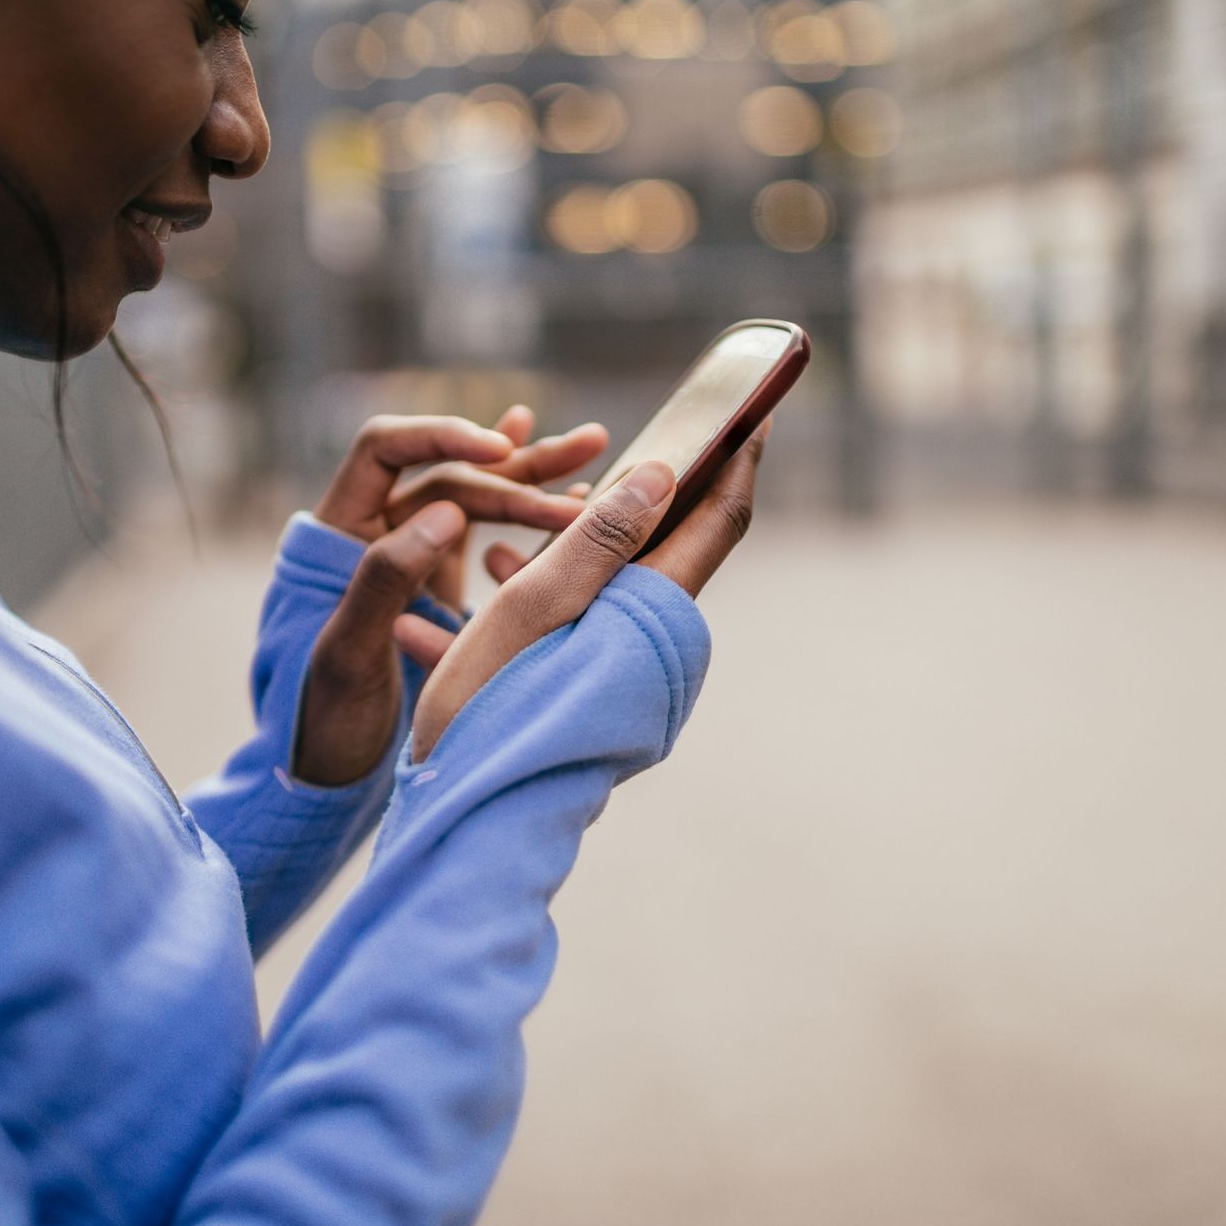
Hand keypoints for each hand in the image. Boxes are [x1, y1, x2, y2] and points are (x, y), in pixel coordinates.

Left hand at [293, 408, 610, 785]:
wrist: (318, 774)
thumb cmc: (319, 716)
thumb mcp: (349, 651)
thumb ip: (386, 578)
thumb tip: (447, 510)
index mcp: (339, 530)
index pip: (387, 447)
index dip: (442, 434)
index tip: (501, 450)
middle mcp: (376, 532)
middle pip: (450, 470)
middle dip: (519, 460)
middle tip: (589, 445)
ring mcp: (412, 559)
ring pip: (479, 499)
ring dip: (535, 477)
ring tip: (597, 447)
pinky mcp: (440, 589)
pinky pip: (489, 539)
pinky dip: (530, 519)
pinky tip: (575, 499)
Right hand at [394, 423, 768, 761]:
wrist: (473, 819)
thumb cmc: (495, 709)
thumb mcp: (535, 607)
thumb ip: (599, 538)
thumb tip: (665, 472)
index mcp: (656, 614)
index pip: (720, 519)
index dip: (738, 458)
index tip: (753, 406)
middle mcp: (658, 642)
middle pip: (672, 542)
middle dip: (649, 488)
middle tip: (632, 437)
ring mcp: (631, 669)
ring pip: (617, 577)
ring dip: (576, 538)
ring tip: (525, 511)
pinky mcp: (600, 688)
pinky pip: (585, 614)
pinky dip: (549, 584)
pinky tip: (492, 573)